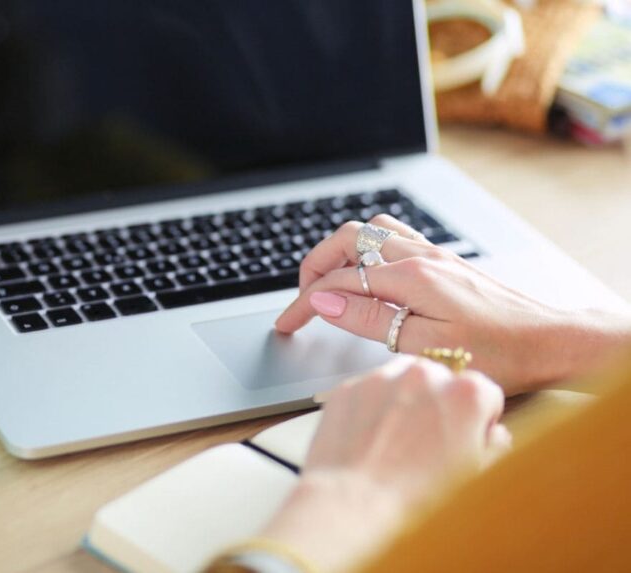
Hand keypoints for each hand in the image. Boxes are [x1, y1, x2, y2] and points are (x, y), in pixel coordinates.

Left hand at [261, 357, 508, 570]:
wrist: (356, 504)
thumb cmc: (419, 499)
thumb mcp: (476, 476)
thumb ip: (496, 445)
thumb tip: (495, 433)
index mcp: (466, 395)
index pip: (486, 393)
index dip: (480, 419)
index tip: (467, 438)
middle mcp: (425, 375)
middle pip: (442, 380)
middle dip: (439, 404)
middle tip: (427, 442)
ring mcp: (383, 377)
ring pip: (404, 378)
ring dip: (406, 398)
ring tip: (397, 439)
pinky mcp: (350, 387)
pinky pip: (370, 389)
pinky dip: (372, 406)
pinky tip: (370, 439)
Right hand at [275, 214, 630, 394]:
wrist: (550, 342)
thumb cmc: (496, 352)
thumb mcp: (423, 347)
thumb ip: (369, 319)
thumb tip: (325, 300)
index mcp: (410, 277)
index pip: (338, 281)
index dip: (304, 303)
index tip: (286, 323)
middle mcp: (420, 256)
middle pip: (349, 239)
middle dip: (315, 265)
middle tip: (302, 298)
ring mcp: (433, 255)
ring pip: (371, 231)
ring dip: (341, 251)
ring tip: (328, 282)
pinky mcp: (443, 261)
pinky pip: (394, 237)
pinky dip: (367, 249)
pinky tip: (368, 272)